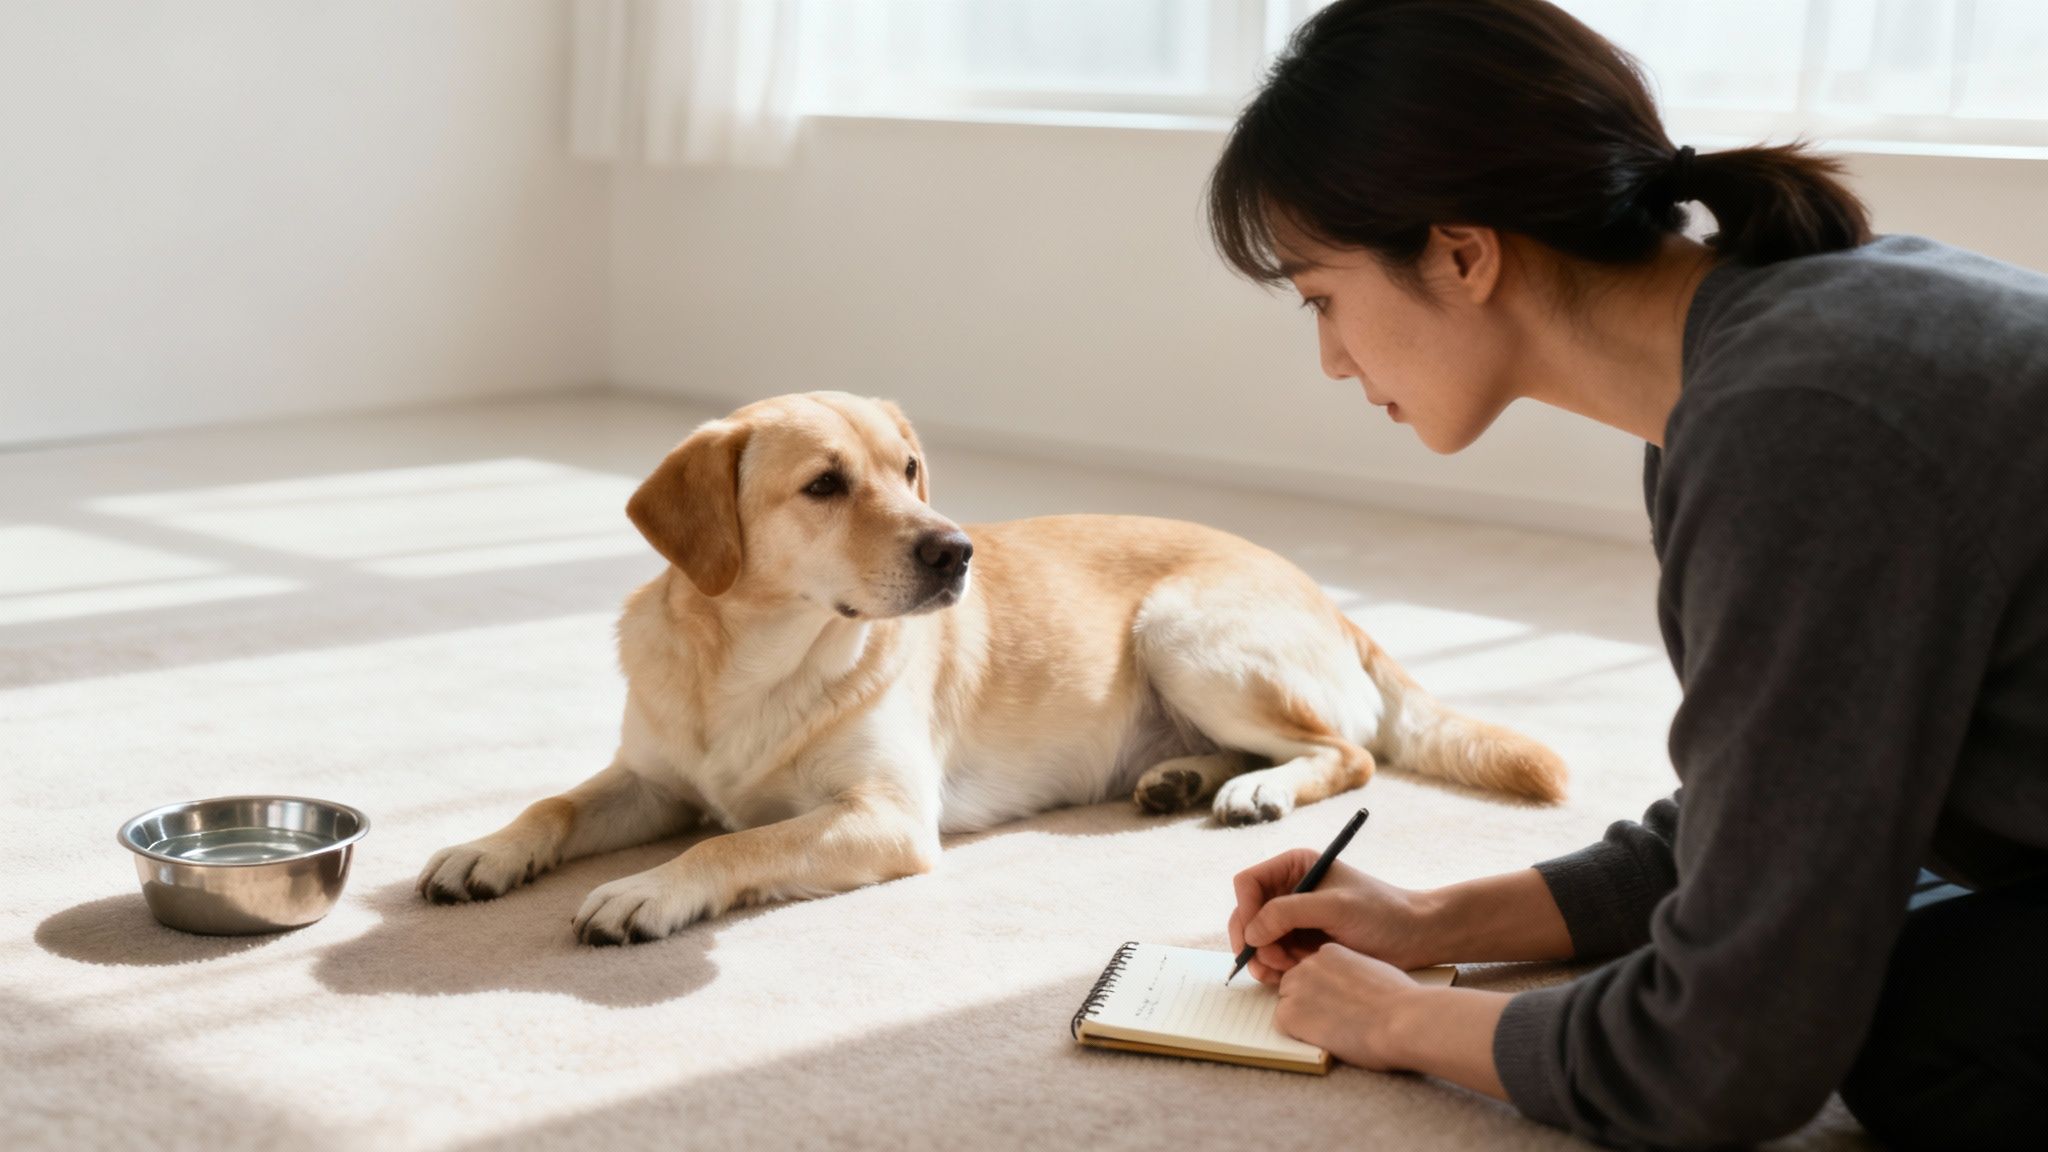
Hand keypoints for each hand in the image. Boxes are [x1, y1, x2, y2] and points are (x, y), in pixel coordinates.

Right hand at [1227, 848, 1437, 981]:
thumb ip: (1288, 913)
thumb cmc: (1382, 913)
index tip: (1256, 937)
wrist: (1415, 937)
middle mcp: (1289, 890)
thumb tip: (1251, 933)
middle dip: (1254, 941)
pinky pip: (1272, 957)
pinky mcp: (1301, 943)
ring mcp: (1294, 919)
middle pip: (1246, 915)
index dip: (1246, 910)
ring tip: (1289, 969)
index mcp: (1294, 867)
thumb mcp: (1334, 906)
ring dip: (1266, 958)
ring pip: (1256, 940)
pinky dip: (1275, 969)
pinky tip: (1293, 974)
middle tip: (1270, 963)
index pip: (1247, 884)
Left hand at [1273, 944, 1435, 1070]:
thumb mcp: (1374, 971)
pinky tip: (1326, 1038)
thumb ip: (1352, 974)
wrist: (1402, 1021)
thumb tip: (1350, 989)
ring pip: (1287, 1004)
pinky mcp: (1289, 1013)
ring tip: (1334, 1030)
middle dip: (1309, 1003)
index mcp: (1330, 952)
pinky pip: (1283, 1026)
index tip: (1339, 1005)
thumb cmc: (1401, 1002)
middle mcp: (1308, 963)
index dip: (1324, 992)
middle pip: (1294, 985)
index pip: (1313, 972)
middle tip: (1334, 1021)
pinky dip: (1299, 1036)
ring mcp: (1296, 987)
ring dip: (1303, 1018)